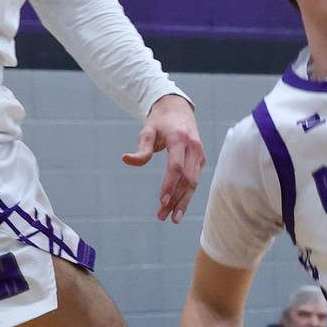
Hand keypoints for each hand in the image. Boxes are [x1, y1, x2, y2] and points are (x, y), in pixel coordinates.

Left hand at [123, 94, 204, 223]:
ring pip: (194, 182)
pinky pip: (195, 179)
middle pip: (187, 179)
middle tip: (163, 216)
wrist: (178, 108)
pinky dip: (187, 194)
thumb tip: (126, 160)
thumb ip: (141, 148)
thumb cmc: (160, 121)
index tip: (162, 202)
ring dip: (183, 201)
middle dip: (176, 200)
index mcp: (179, 139)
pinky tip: (179, 206)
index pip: (176, 167)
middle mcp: (193, 147)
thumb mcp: (147, 131)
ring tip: (172, 218)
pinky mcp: (200, 158)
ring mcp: (199, 153)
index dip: (170, 185)